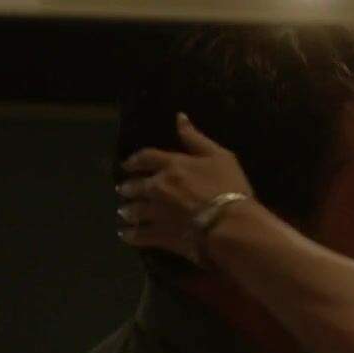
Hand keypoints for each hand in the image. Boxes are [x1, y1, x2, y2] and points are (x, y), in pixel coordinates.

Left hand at [116, 113, 253, 260]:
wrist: (230, 225)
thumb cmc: (229, 188)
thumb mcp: (220, 156)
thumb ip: (196, 138)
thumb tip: (179, 117)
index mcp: (172, 165)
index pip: (146, 157)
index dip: (135, 160)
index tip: (127, 164)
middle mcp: (157, 187)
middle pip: (135, 186)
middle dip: (127, 187)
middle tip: (123, 190)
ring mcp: (156, 212)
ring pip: (133, 211)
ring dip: (127, 211)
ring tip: (123, 213)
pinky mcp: (159, 235)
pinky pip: (138, 235)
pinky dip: (129, 234)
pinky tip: (125, 235)